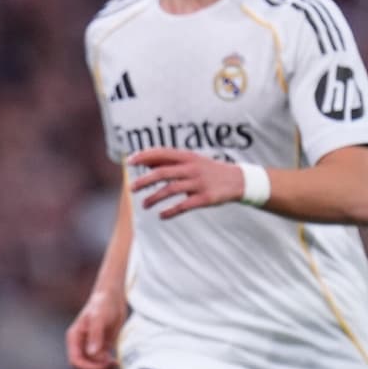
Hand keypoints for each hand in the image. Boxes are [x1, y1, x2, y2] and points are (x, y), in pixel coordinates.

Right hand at [66, 289, 126, 368]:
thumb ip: (95, 335)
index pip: (76, 361)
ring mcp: (91, 348)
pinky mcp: (102, 348)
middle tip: (114, 367)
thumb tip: (93, 354)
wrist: (112, 296)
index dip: (89, 368)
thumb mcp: (99, 318)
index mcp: (74, 339)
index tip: (105, 365)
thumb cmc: (103, 303)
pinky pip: (102, 365)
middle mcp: (80, 345)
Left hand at [126, 148, 244, 218]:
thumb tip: (146, 163)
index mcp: (188, 157)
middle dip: (144, 180)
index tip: (128, 161)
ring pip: (170, 190)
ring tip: (144, 205)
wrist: (239, 181)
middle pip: (162, 172)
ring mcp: (199, 183)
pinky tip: (161, 216)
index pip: (161, 153)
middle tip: (131, 188)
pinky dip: (170, 211)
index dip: (144, 156)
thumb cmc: (209, 170)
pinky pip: (183, 206)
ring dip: (154, 198)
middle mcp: (192, 168)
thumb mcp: (192, 161)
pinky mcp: (205, 198)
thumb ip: (170, 162)